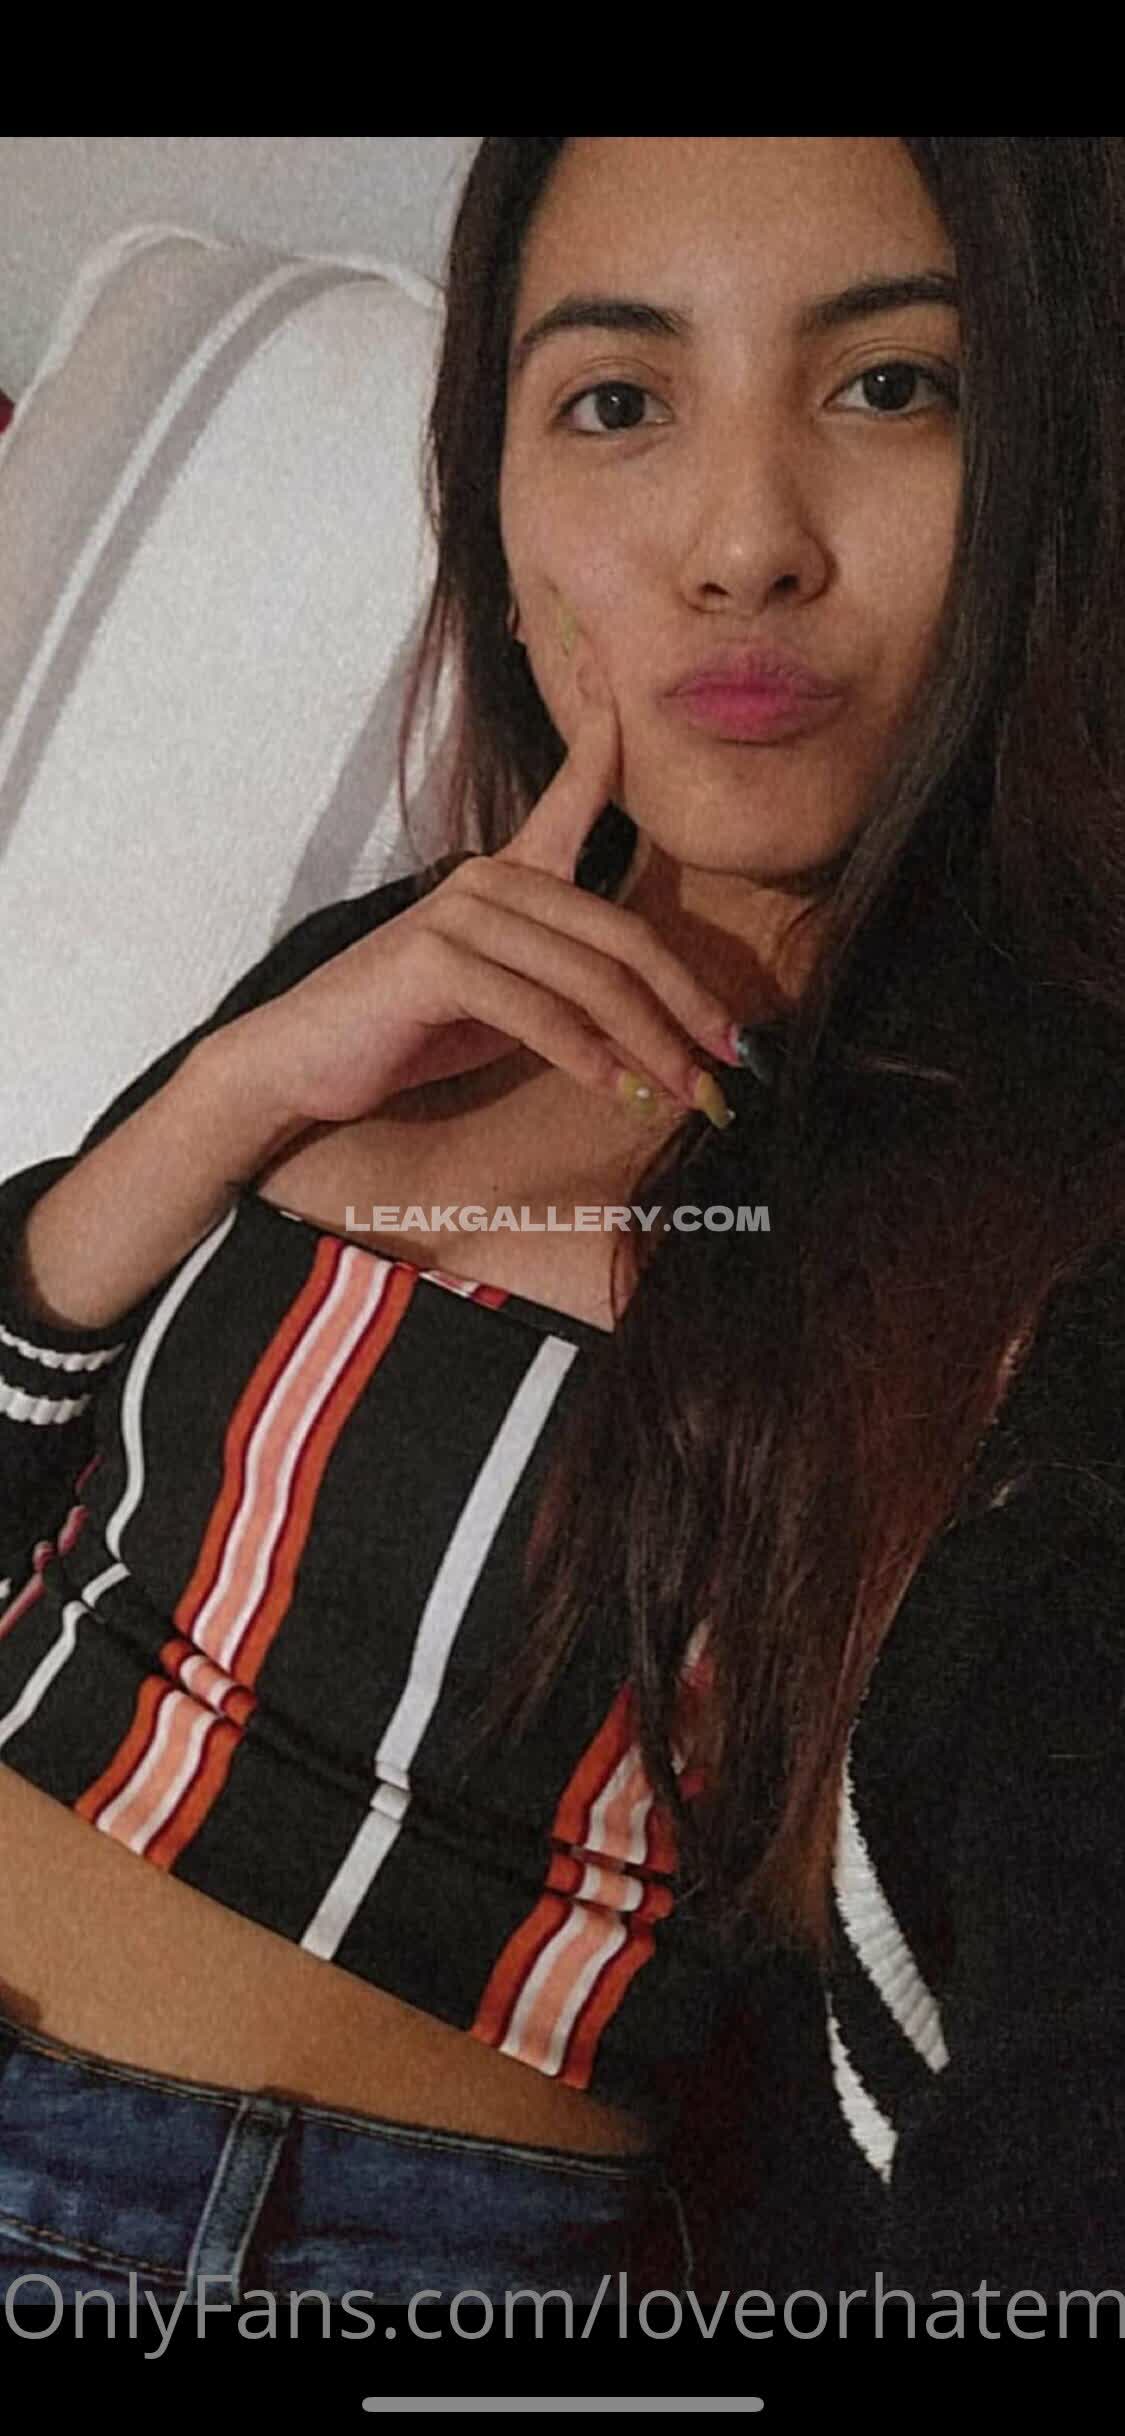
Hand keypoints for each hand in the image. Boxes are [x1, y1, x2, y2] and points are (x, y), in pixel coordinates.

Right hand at [218, 629, 740, 1132]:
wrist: (305, 1060)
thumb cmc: (409, 1030)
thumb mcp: (505, 1001)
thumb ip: (568, 990)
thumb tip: (659, 1027)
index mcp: (511, 873)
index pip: (575, 792)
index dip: (607, 736)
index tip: (631, 680)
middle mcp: (491, 878)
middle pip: (619, 934)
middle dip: (685, 1003)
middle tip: (734, 1059)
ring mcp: (460, 912)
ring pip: (588, 978)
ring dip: (648, 1045)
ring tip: (689, 1093)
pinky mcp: (434, 958)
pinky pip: (536, 1009)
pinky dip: (583, 1057)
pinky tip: (613, 1090)